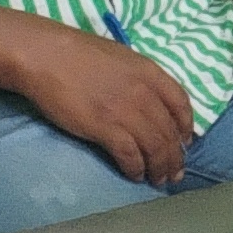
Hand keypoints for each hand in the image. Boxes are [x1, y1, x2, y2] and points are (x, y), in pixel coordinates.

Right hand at [12, 19, 200, 185]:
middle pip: (169, 131)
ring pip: (154, 147)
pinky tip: (135, 175)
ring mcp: (125, 110)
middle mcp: (143, 92)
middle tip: (174, 173)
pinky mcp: (105, 127)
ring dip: (159, 167)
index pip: (180, 103)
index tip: (186, 141)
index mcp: (149, 72)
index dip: (186, 126)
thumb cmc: (76, 53)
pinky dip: (135, 168)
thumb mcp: (120, 57)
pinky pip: (130, 154)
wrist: (46, 55)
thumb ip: (138, 77)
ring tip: (158, 180)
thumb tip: (146, 98)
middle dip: (175, 156)